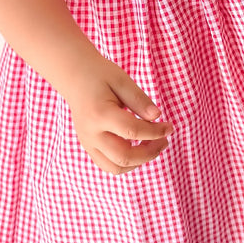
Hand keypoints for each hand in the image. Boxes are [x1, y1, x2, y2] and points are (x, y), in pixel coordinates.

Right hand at [63, 54, 174, 175]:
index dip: (156, 132)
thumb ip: (139, 100)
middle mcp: (90, 134)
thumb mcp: (122, 80)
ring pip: (115, 168)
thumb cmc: (99, 75)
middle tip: (164, 141)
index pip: (133, 132)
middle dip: (150, 153)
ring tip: (153, 145)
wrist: (74, 76)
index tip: (169, 126)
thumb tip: (157, 117)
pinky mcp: (88, 147)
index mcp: (99, 114)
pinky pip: (108, 165)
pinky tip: (138, 148)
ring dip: (139, 162)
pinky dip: (126, 162)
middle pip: (124, 157)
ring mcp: (87, 143)